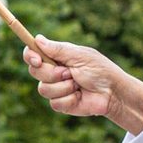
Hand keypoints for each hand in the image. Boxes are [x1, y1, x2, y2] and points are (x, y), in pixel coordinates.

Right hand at [22, 38, 142, 135]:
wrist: (112, 92)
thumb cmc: (100, 70)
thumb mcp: (79, 56)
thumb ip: (58, 49)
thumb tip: (37, 39)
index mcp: (56, 57)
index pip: (33, 54)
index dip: (30, 56)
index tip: (37, 60)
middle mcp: (53, 72)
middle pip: (34, 72)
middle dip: (52, 73)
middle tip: (69, 72)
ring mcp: (55, 88)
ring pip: (43, 89)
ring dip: (63, 87)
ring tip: (78, 85)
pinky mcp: (60, 104)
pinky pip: (54, 103)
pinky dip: (69, 99)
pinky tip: (79, 96)